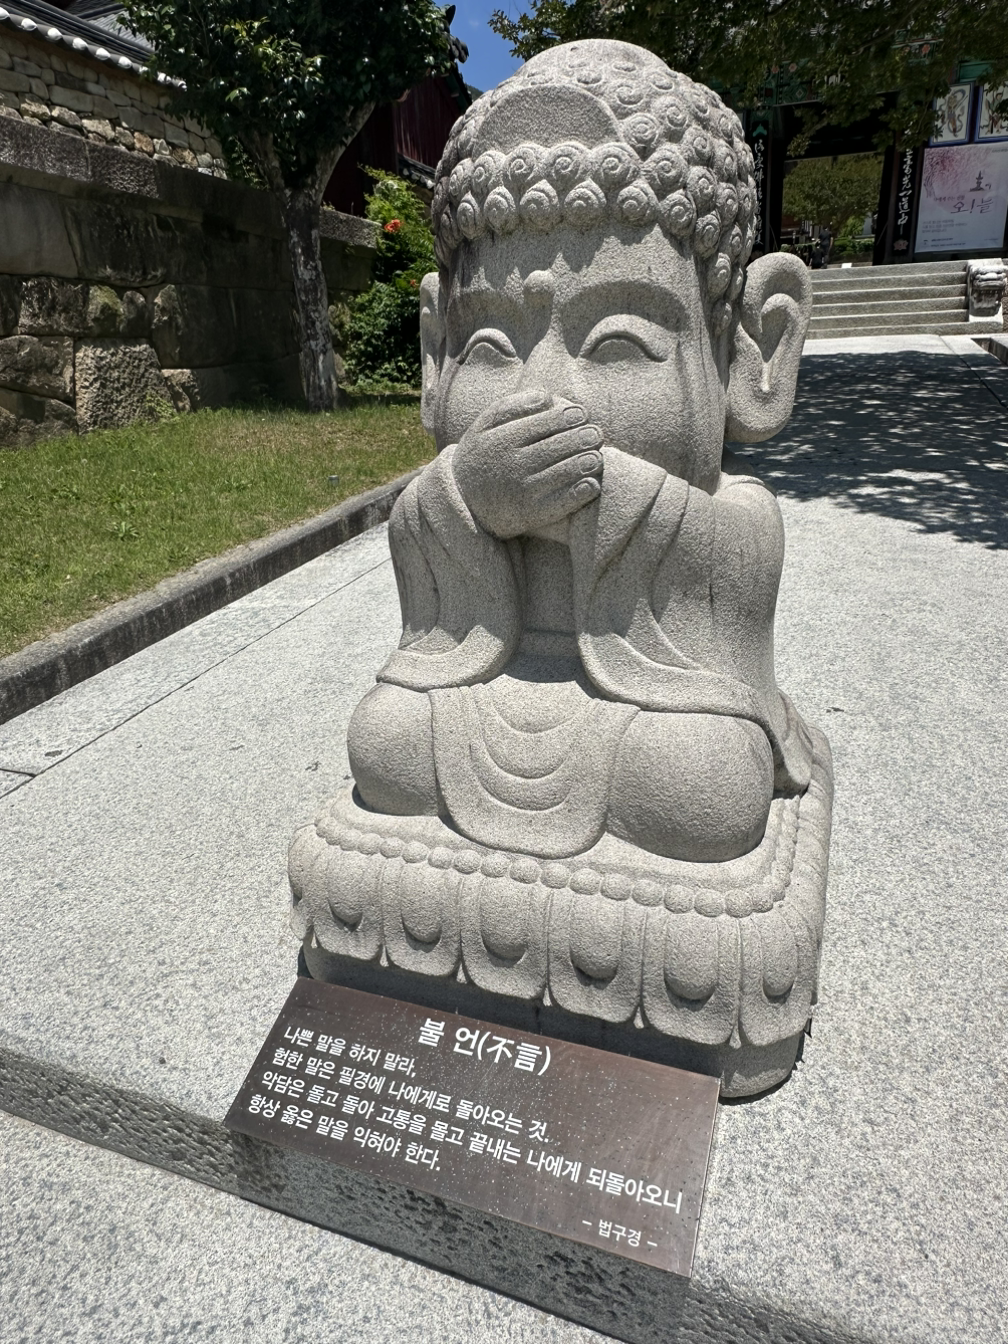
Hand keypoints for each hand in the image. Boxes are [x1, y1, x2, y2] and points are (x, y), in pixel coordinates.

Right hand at [451, 388, 602, 539]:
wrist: (463, 501)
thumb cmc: (483, 455)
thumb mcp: (485, 426)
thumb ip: (513, 406)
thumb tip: (547, 397)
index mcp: (501, 441)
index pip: (541, 424)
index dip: (566, 417)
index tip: (581, 414)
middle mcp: (511, 466)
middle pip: (555, 448)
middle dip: (581, 438)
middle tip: (597, 434)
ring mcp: (522, 491)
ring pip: (561, 473)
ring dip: (585, 463)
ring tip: (598, 456)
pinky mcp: (531, 515)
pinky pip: (560, 504)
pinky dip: (579, 494)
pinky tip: (593, 485)